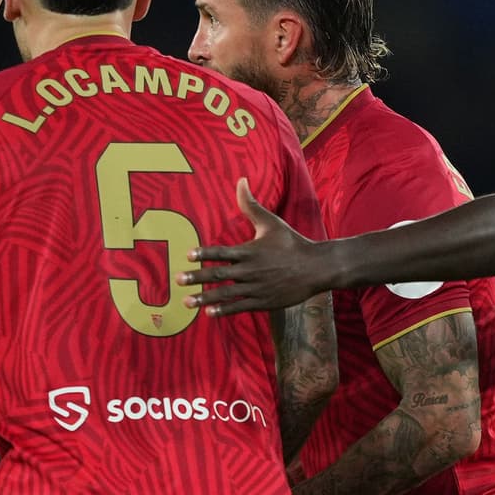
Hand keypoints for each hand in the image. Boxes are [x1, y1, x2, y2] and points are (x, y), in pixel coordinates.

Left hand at [179, 179, 327, 315]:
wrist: (316, 268)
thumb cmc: (292, 243)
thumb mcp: (271, 222)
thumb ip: (251, 205)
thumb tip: (241, 180)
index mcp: (250, 251)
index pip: (222, 252)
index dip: (205, 254)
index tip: (188, 256)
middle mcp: (250, 270)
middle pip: (219, 275)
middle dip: (197, 277)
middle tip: (178, 279)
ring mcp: (256, 288)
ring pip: (225, 294)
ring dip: (204, 298)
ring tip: (186, 301)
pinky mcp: (263, 302)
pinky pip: (239, 307)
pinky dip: (223, 311)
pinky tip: (209, 313)